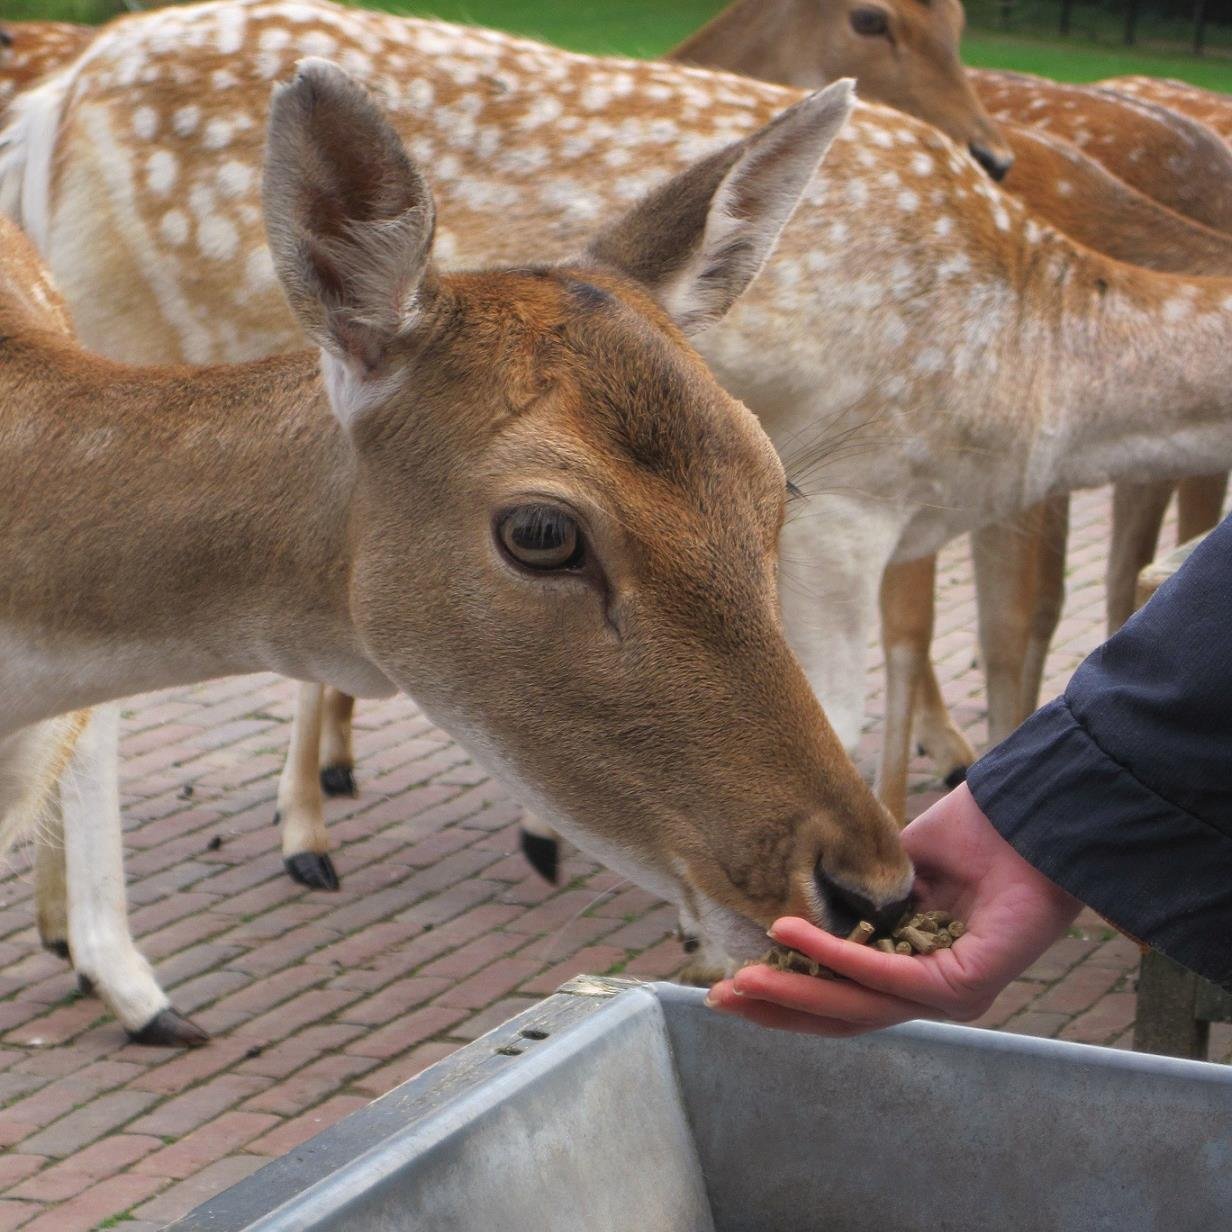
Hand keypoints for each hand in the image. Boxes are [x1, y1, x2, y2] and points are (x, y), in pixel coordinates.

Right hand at [706, 783, 1082, 1035]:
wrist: (1030, 816)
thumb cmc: (975, 837)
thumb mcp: (895, 870)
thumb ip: (857, 901)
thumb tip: (798, 908)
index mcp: (914, 970)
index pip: (843, 997)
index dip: (787, 996)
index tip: (734, 984)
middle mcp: (932, 994)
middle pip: (842, 1015)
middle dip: (776, 1010)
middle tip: (719, 998)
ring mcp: (949, 996)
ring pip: (856, 1004)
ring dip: (793, 990)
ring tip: (741, 977)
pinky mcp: (963, 985)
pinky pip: (884, 975)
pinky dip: (832, 956)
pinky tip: (787, 936)